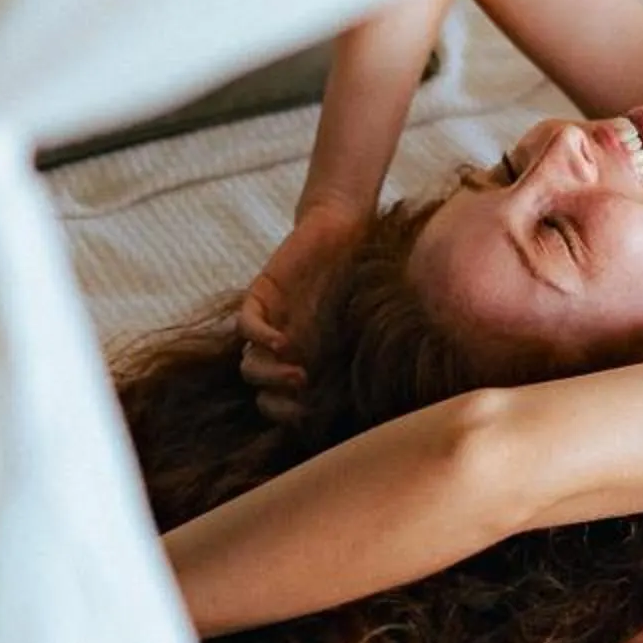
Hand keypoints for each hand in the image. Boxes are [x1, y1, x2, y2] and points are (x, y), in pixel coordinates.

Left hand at [237, 201, 367, 421]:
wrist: (347, 225)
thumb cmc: (367, 276)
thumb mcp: (369, 322)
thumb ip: (369, 358)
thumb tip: (397, 408)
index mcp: (308, 359)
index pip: (285, 404)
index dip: (292, 417)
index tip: (312, 417)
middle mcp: (284, 348)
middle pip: (262, 391)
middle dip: (278, 402)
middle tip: (304, 399)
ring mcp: (271, 323)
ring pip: (249, 365)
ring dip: (269, 376)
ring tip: (297, 374)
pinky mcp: (262, 296)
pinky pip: (245, 326)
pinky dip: (259, 339)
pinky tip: (282, 344)